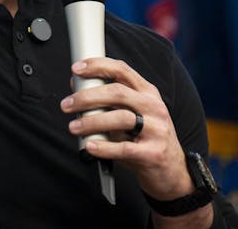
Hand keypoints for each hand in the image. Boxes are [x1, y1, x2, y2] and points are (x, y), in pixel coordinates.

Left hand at [60, 57, 194, 201]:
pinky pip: (124, 147)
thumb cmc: (145, 138)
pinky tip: (90, 146)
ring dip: (91, 122)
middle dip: (87, 97)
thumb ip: (108, 100)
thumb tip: (77, 85)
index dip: (97, 65)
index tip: (76, 68)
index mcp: (147, 92)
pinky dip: (104, 147)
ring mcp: (157, 129)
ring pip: (120, 118)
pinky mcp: (154, 153)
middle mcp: (154, 107)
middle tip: (66, 104)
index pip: (122, 70)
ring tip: (74, 127)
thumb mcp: (132, 113)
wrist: (171, 171)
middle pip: (117, 92)